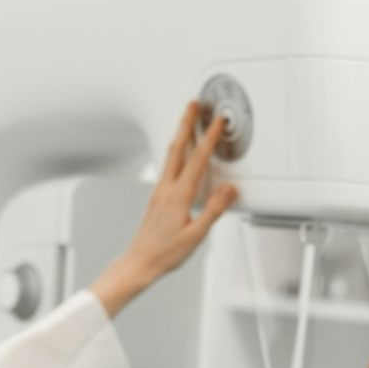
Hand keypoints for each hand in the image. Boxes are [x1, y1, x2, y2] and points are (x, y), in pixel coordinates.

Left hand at [89, 101, 240, 317]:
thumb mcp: (196, 235)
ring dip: (180, 134)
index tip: (216, 121)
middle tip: (194, 104)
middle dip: (186, 123)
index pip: (197, 160)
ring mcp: (159, 191)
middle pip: (177, 147)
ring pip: (170, 155)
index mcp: (178, 196)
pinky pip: (168, 166)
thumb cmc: (165, 253)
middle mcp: (166, 189)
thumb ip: (214, 210)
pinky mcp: (156, 197)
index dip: (208, 138)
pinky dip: (176, 152)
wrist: (139, 263)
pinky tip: (179, 154)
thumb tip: (229, 190)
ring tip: (187, 120)